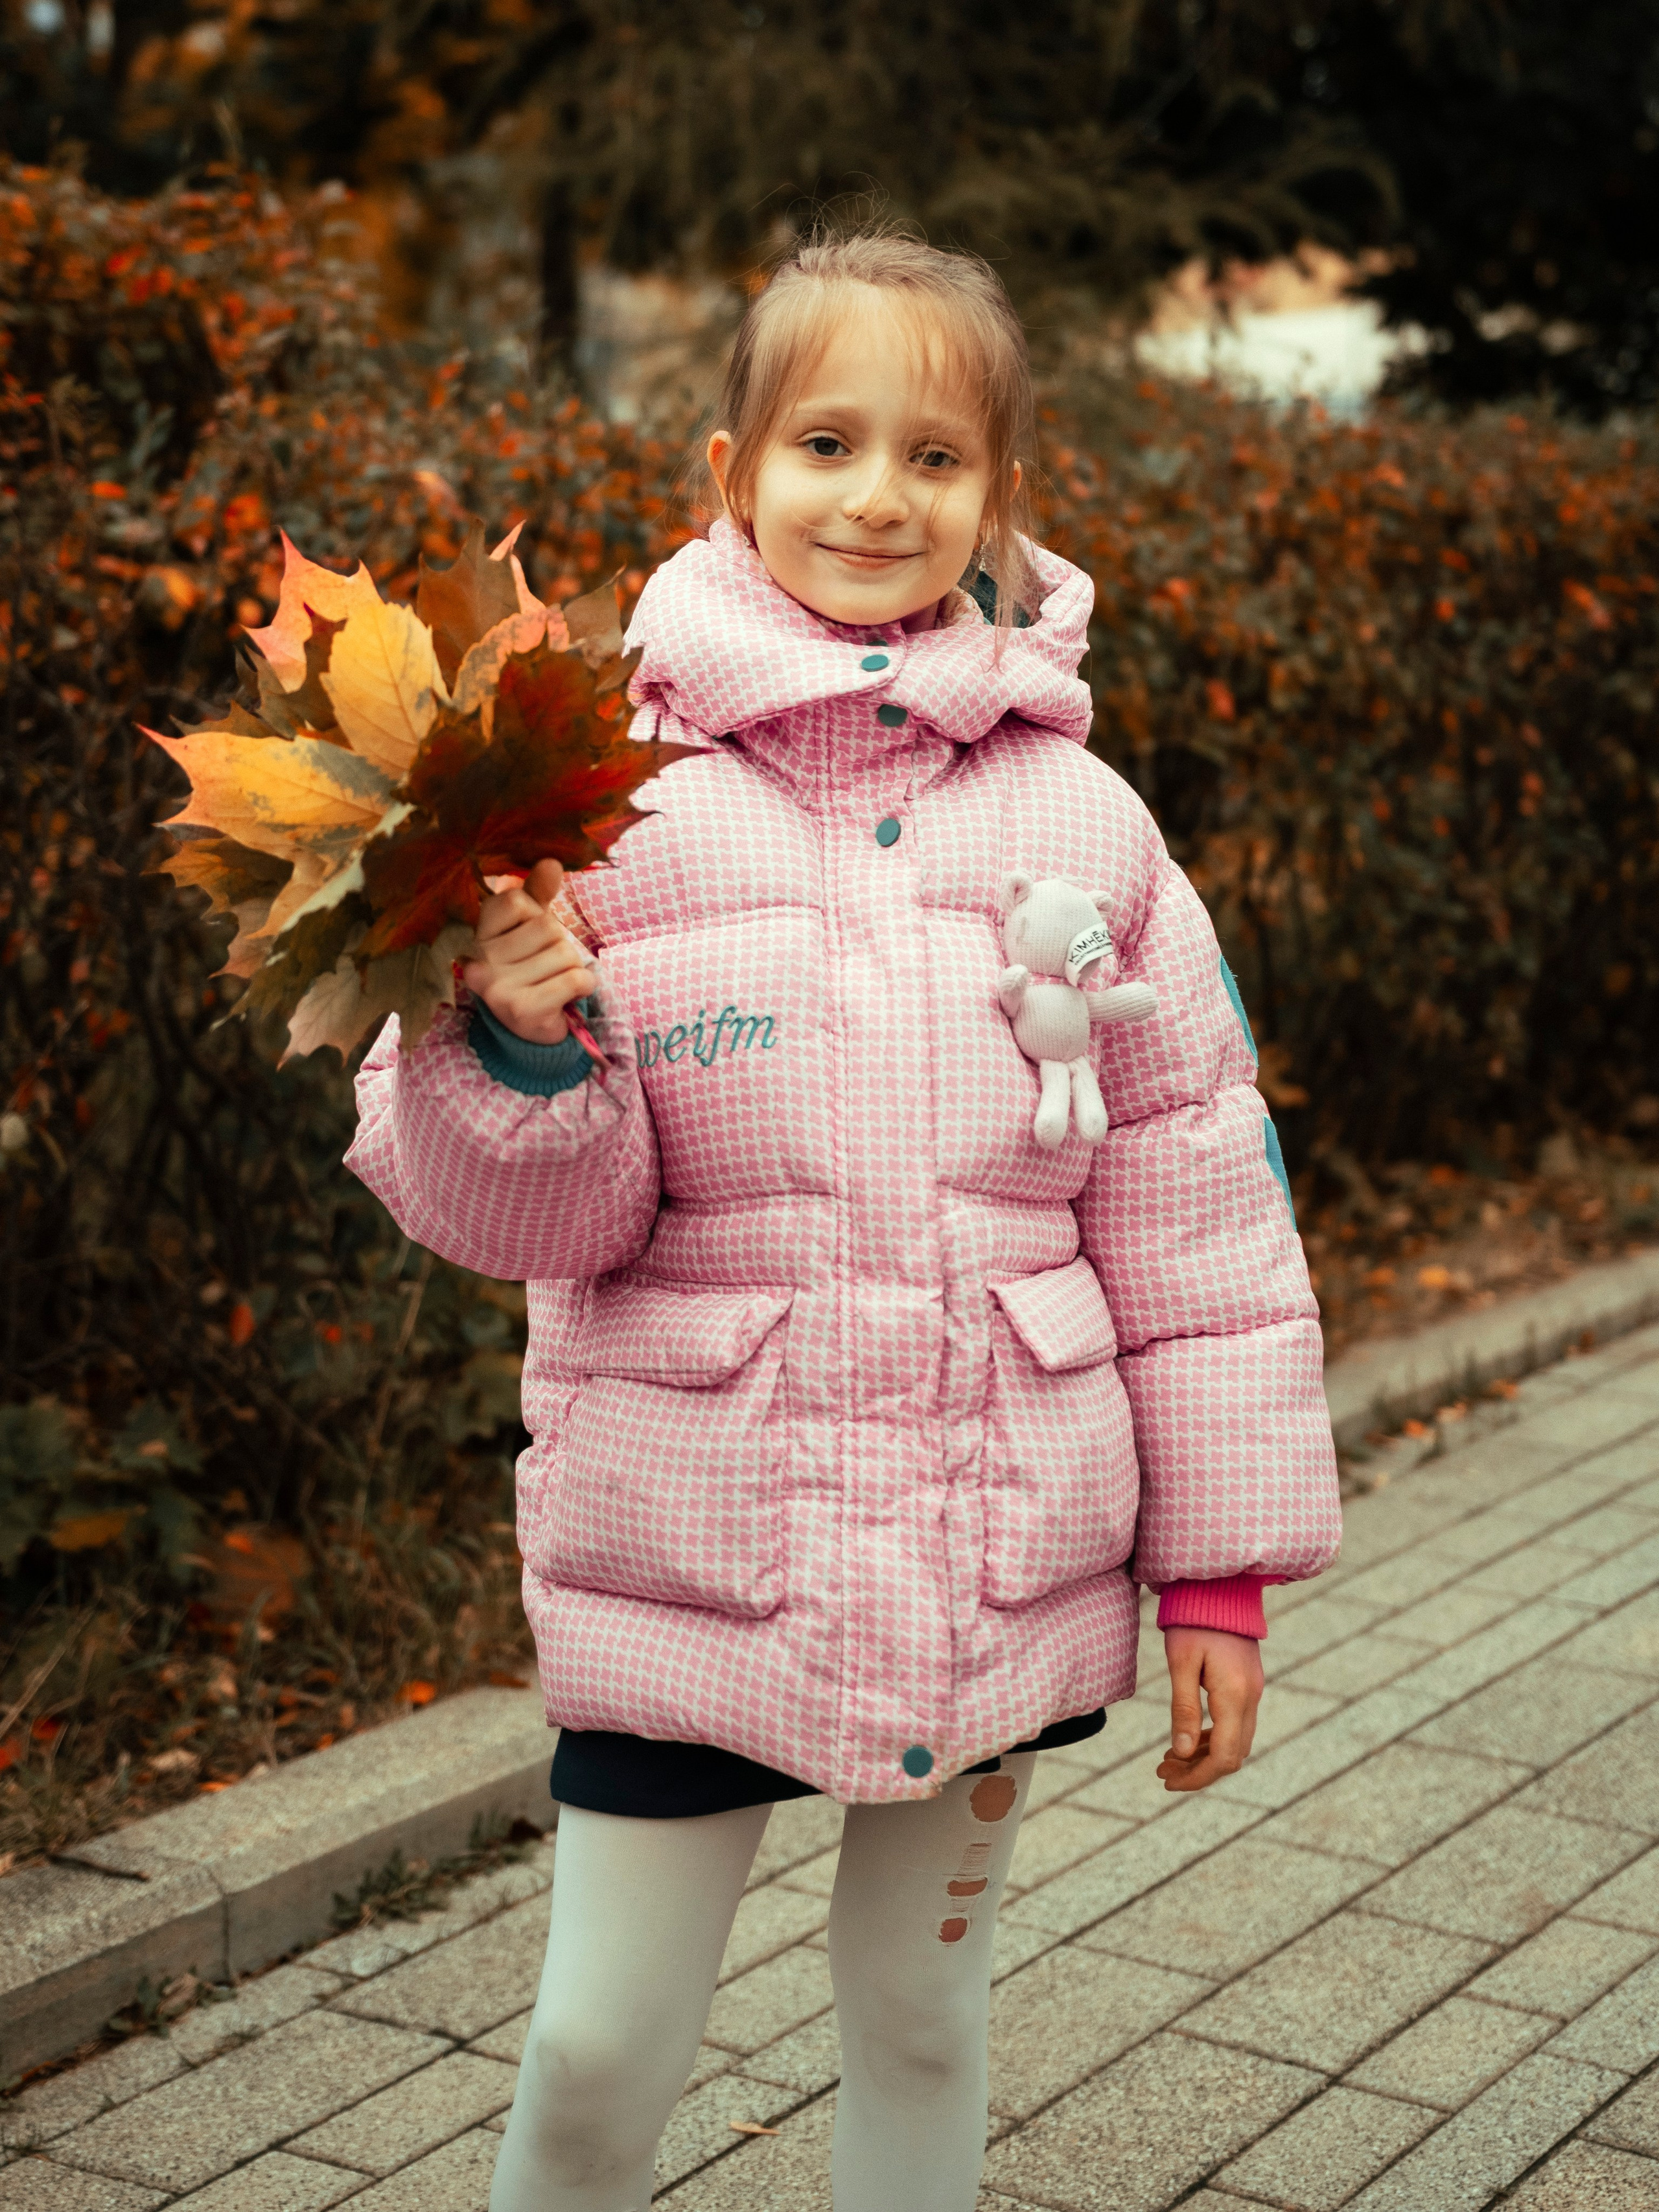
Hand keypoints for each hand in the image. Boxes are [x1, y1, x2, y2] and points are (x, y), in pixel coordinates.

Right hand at [460, 858, 595, 1044]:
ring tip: (553, 981)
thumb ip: (536, 893)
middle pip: (546, 927)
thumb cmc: (530, 967)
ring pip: (564, 953)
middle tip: (545, 966)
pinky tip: (568, 995)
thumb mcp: (529, 926)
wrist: (532, 1027)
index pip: (515, 901)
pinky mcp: (523, 1011)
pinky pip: (576, 979)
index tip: (527, 939)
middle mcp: (478, 962)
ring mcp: (497, 989)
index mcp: (474, 937)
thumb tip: (551, 863)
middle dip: (559, 944)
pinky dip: (584, 984)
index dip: (534, 915)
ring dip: (572, 966)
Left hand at [1156, 1626, 1263, 1792]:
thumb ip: (1183, 1708)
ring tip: (1168, 1759)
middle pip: (1232, 1756)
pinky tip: (1189, 1739)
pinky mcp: (1248, 1684)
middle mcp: (1250, 1698)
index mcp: (1234, 1696)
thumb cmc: (1193, 1621)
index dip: (1197, 1777)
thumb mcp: (1180, 1663)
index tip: (1167, 1781)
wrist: (1220, 1589)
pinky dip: (1213, 1738)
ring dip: (1204, 1756)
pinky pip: (1236, 1725)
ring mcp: (1252, 1691)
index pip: (1223, 1757)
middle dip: (1198, 1770)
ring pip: (1235, 1742)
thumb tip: (1181, 1753)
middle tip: (1162, 1771)